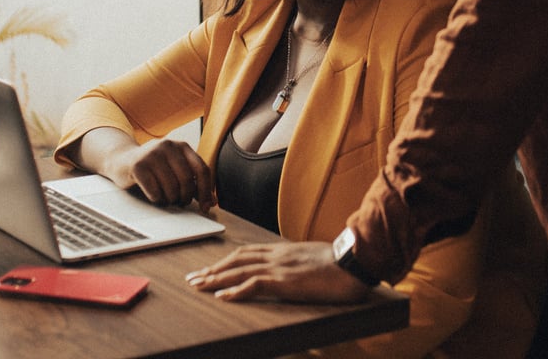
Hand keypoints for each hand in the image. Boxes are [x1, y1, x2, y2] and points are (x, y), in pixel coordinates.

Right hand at [78, 128, 214, 211]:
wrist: (121, 160)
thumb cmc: (153, 169)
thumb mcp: (174, 170)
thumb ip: (193, 182)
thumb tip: (212, 202)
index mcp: (182, 146)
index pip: (202, 169)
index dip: (205, 191)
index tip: (205, 207)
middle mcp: (168, 146)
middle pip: (187, 180)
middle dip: (185, 197)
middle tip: (180, 202)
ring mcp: (152, 154)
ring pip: (171, 187)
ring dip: (170, 199)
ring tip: (166, 199)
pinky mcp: (138, 165)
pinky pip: (155, 191)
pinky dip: (157, 199)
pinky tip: (155, 197)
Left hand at [185, 242, 370, 302]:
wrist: (354, 261)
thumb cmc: (339, 264)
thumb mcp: (312, 261)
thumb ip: (297, 264)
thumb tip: (292, 273)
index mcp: (283, 251)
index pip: (246, 253)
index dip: (225, 261)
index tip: (210, 268)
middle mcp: (276, 256)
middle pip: (236, 260)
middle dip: (212, 270)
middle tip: (193, 279)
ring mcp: (280, 267)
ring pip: (239, 270)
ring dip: (216, 279)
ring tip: (199, 286)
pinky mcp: (285, 281)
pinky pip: (254, 284)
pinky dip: (235, 290)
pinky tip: (222, 296)